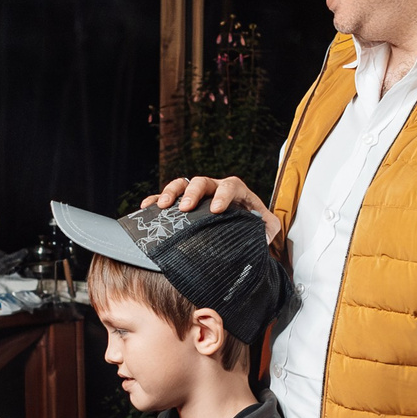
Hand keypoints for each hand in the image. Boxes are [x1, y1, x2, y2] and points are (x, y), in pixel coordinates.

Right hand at [143, 176, 281, 242]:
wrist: (243, 227)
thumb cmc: (254, 225)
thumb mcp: (266, 227)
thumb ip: (269, 229)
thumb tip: (264, 235)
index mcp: (236, 191)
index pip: (230, 186)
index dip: (223, 195)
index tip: (216, 209)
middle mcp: (215, 189)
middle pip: (202, 182)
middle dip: (192, 193)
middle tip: (185, 208)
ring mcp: (197, 195)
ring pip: (182, 184)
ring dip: (171, 193)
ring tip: (162, 206)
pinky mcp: (183, 203)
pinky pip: (167, 197)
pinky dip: (155, 200)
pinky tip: (147, 208)